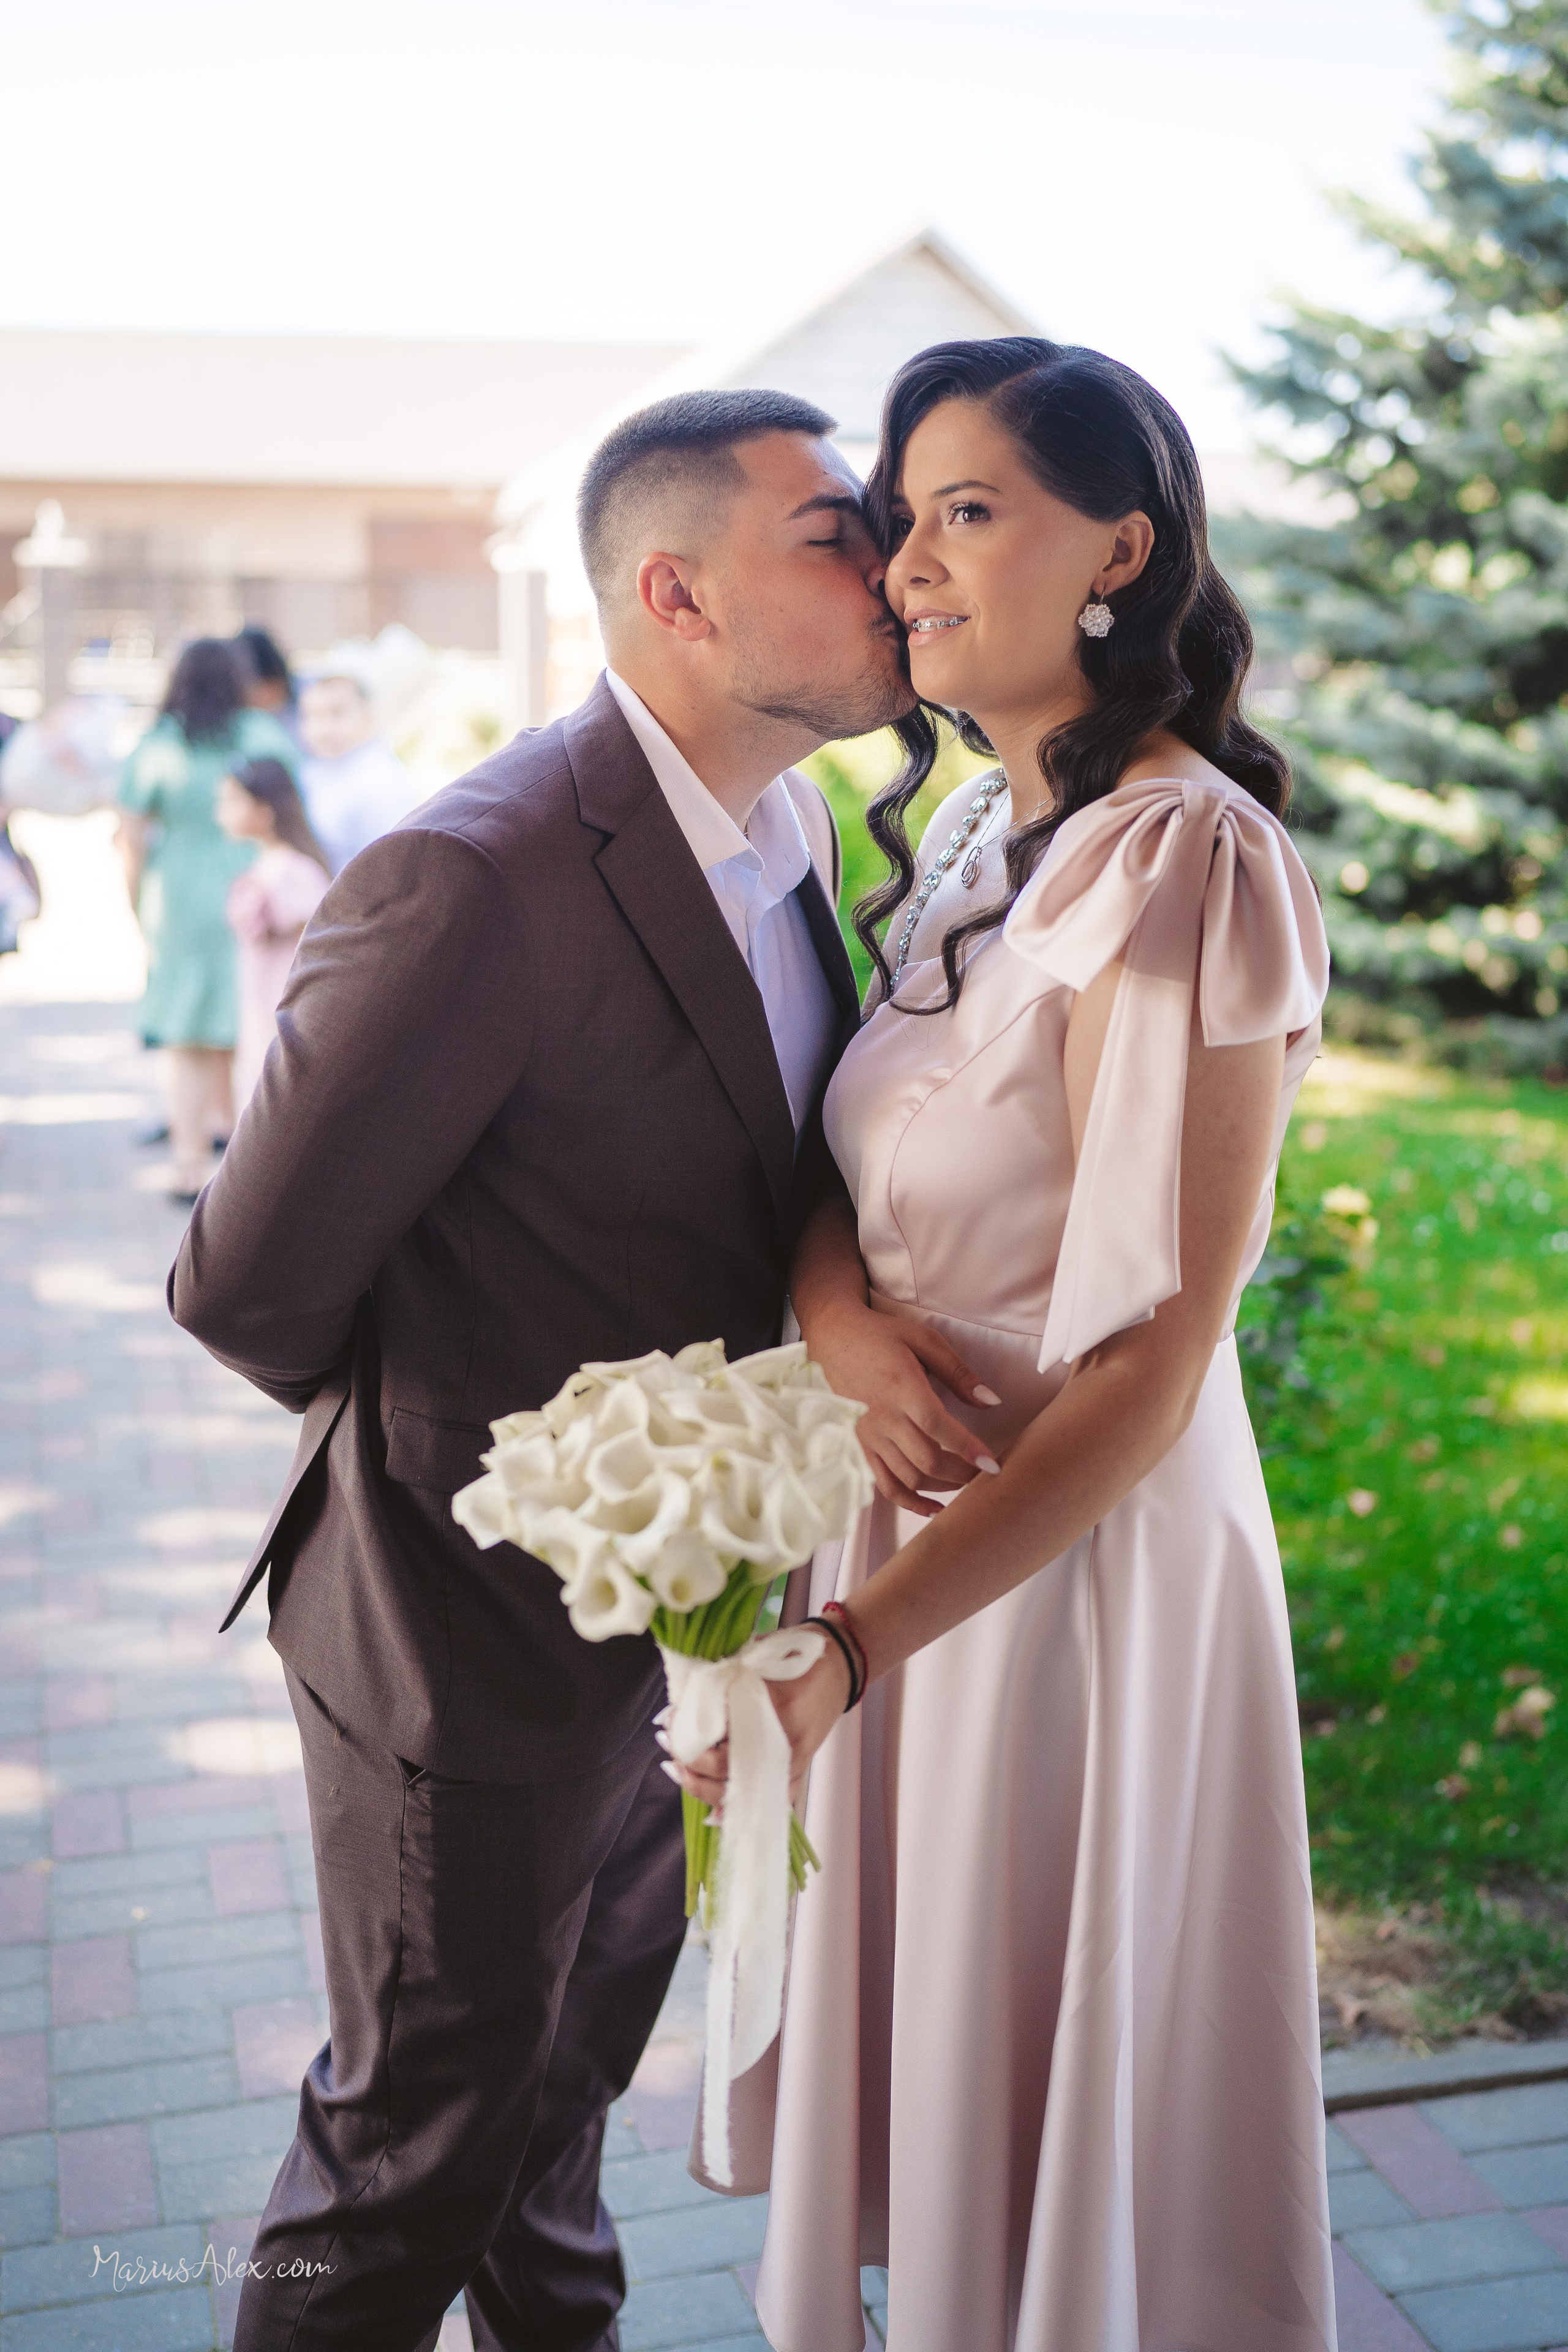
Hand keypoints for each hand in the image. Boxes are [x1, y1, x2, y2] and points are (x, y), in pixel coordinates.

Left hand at [657, 1641, 855, 1808]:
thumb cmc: (795, 1652)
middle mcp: (784, 1741)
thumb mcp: (753, 1655)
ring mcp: (793, 1763)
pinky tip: (710, 1806)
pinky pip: (762, 1801)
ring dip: (701, 1785)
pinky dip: (735, 1806)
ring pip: (738, 1792)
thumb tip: (676, 1705)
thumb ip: (718, 1679)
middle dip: (687, 1759)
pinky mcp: (797, 1773)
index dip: (685, 1729)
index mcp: (774, 1707)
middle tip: (667, 1741)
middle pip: (722, 1768)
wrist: (841, 1662)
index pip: (718, 1731)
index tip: (668, 1720)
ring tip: (677, 1768)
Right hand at [805, 1298, 1000, 1515]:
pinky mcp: (859, 1447)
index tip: (993, 1464)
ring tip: (966, 1484)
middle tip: (985, 1474)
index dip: (967, 1449)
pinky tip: (934, 1507)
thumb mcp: (923, 1339)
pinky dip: (910, 1502)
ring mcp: (869, 1436)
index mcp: (901, 1387)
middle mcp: (883, 1417)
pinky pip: (884, 1485)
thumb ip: (958, 1372)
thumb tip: (991, 1401)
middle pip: (926, 1460)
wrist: (831, 1339)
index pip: (938, 1426)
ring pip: (908, 1478)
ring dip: (942, 1488)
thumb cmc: (880, 1336)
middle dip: (962, 1474)